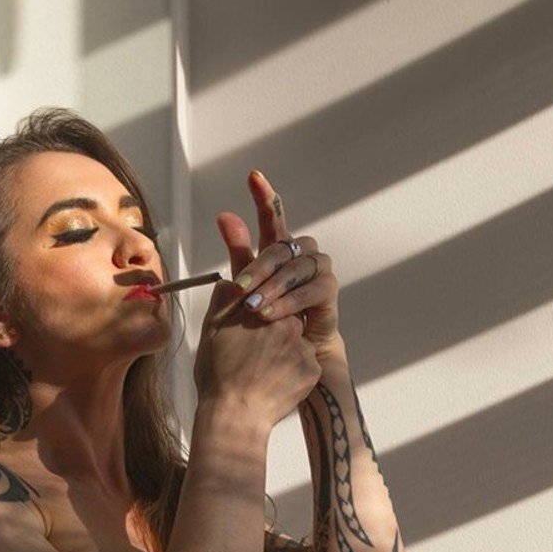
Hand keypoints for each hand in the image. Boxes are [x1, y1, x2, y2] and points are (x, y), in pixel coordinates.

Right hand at [194, 272, 320, 431]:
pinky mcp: (313, 370)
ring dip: (285, 352)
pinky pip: (306, 366)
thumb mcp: (211, 330)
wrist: (235, 416)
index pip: (270, 298)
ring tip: (264, 372)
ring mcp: (304, 347)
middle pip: (286, 320)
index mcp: (263, 310)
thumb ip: (224, 299)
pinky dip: (294, 372)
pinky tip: (275, 383)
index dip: (260, 312)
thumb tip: (231, 280)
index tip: (252, 328)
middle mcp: (288, 324)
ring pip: (297, 343)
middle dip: (274, 332)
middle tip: (255, 355)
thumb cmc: (220, 378)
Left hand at [218, 171, 339, 362]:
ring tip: (253, 307)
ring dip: (275, 283)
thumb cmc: (256, 338)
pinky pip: (315, 288)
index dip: (266, 199)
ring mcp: (315, 277)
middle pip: (286, 244)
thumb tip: (225, 215)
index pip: (273, 221)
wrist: (276, 375)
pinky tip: (271, 314)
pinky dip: (291, 300)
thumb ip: (238, 256)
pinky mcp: (327, 299)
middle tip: (240, 287)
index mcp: (274, 258)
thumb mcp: (239, 296)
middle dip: (261, 263)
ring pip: (300, 264)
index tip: (253, 176)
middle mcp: (297, 262)